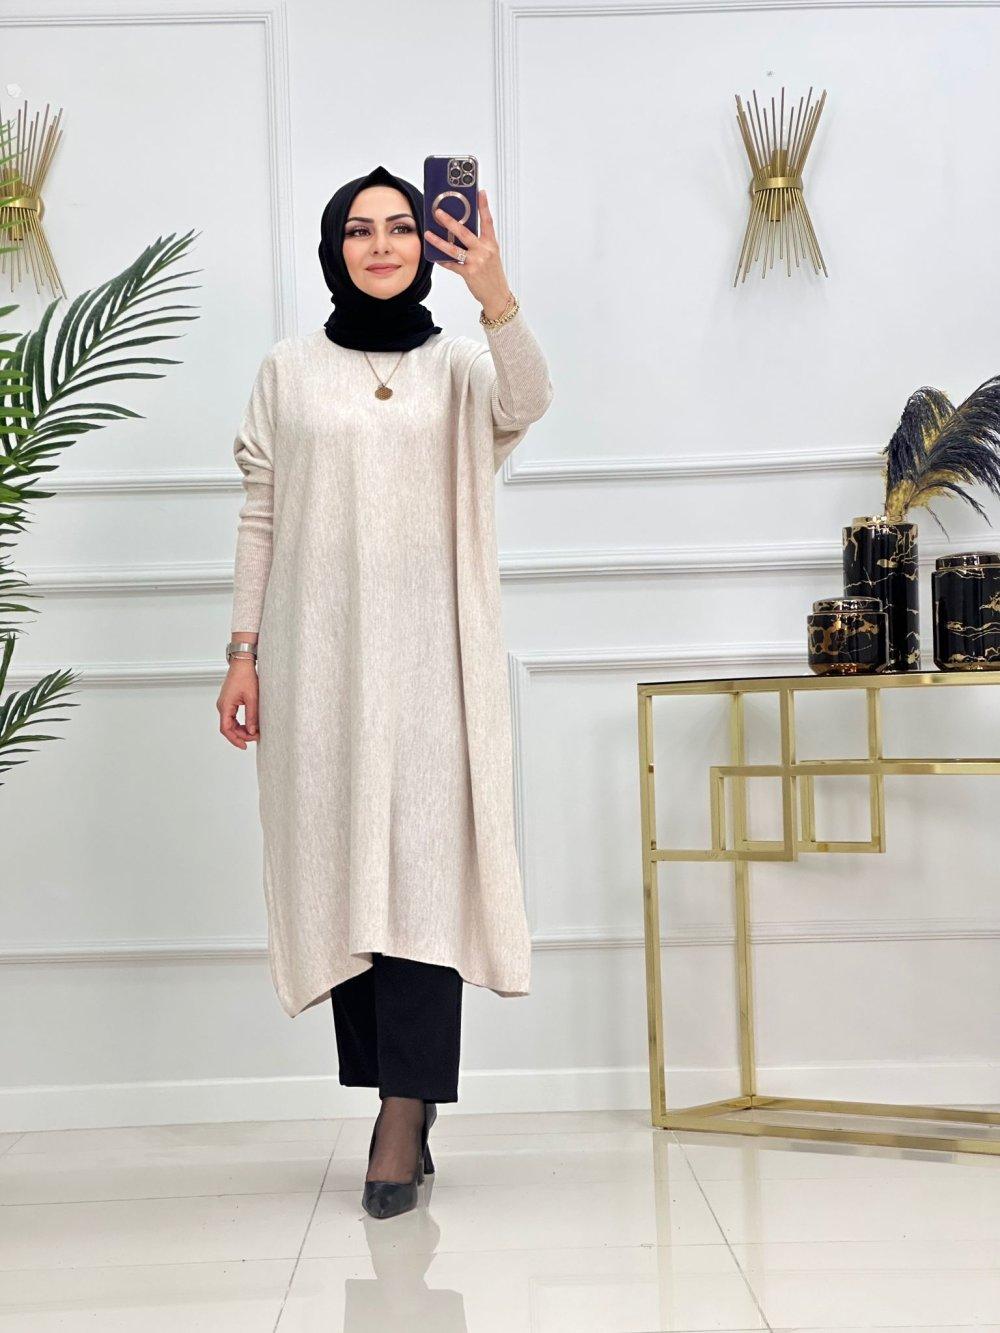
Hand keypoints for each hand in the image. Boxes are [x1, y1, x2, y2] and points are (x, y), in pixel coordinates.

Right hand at [217, 660, 258, 748]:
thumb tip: (252, 731)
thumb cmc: (246, 677)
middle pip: (228, 727)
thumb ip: (252, 716)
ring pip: (231, 723)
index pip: (226, 729)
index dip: (235, 739)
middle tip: (256, 737)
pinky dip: (240, 723)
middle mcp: (222, 706)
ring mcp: (225, 704)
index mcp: (225, 706)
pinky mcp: (229, 701)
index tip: (244, 746)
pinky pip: (232, 717)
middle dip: (241, 735)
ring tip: (254, 732)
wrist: (242, 663)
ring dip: (241, 729)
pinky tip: (250, 725)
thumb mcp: (252, 698)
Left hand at [424, 188, 512, 318]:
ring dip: (438, 241)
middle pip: (464, 232)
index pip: (487, 221)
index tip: (480, 192)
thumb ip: (480, 243)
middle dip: (450, 221)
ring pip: (453, 249)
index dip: (484, 206)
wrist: (497, 295)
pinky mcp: (468, 273)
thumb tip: (461, 232)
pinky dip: (443, 261)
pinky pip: (452, 265)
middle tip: (438, 212)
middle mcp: (484, 251)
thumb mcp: (491, 255)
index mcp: (491, 244)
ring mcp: (476, 262)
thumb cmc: (493, 274)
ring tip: (428, 234)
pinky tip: (435, 256)